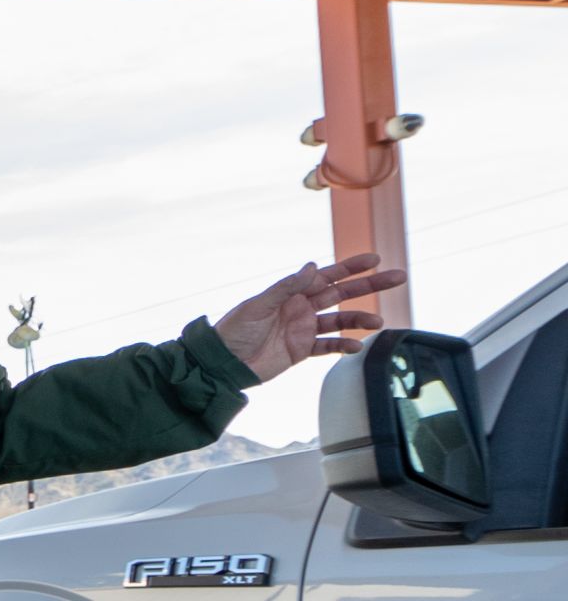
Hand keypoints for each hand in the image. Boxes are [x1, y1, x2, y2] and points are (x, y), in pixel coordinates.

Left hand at [214, 253, 408, 382]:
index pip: (327, 275)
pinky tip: (356, 345)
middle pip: (341, 294)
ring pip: (340, 321)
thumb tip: (313, 266)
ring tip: (378, 320)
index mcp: (291, 292)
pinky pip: (328, 346)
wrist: (224, 362)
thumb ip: (287, 287)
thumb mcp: (259, 305)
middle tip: (398, 278)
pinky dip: (343, 345)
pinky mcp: (302, 350)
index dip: (351, 267)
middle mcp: (301, 307)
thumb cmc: (235, 329)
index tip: (375, 259)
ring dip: (359, 319)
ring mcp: (303, 328)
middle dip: (369, 286)